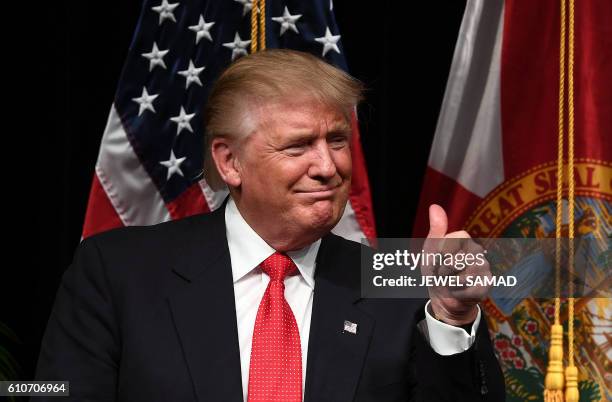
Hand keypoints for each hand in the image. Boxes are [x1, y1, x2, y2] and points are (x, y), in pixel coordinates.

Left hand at [422, 204, 491, 325]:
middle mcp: (477, 250)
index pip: (452, 240)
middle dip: (442, 271)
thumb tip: (434, 206)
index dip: (440, 254)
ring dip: (449, 283)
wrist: (443, 296)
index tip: (437, 259)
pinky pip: (467, 289)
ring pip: (461, 276)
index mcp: (463, 239)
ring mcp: (484, 267)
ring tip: (450, 283)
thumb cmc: (436, 270)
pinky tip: (457, 292)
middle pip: (454, 261)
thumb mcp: (431, 250)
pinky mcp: (487, 284)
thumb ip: (436, 229)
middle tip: (442, 274)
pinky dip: (456, 293)